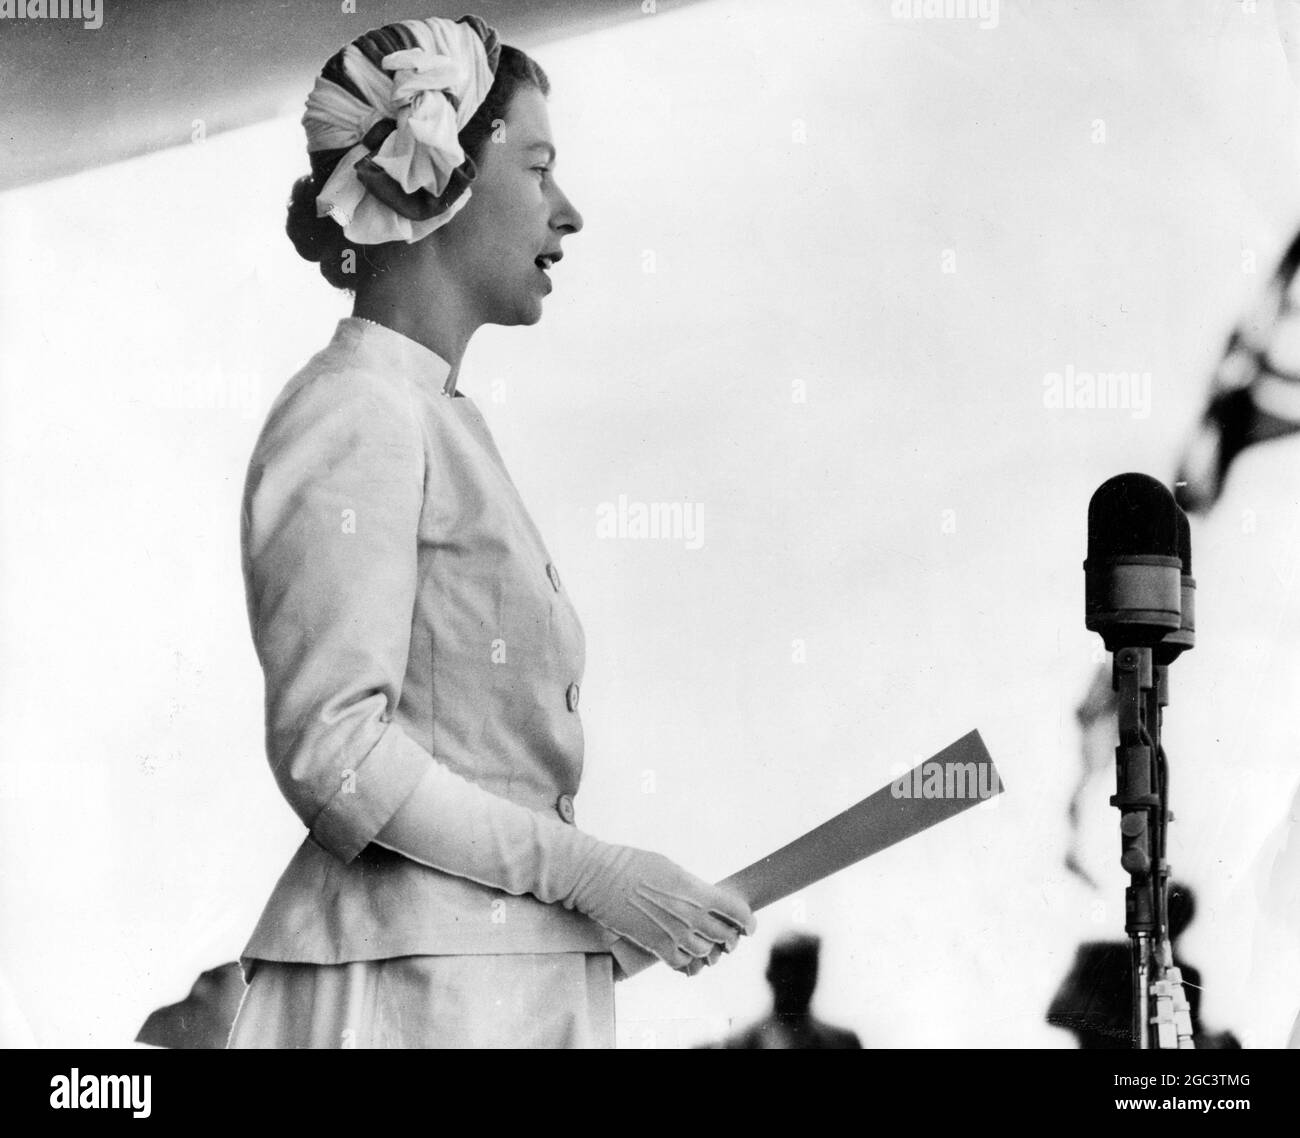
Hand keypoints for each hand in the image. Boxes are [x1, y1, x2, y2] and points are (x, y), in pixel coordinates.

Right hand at [565, 845, 755, 973]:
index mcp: (696, 891)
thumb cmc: (631, 864)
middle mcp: (690, 916)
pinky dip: (688, 962)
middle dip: (731, 938)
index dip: (748, 921)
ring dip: (710, 951)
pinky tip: (687, 956)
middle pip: (726, 937)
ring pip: (706, 953)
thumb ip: (692, 887)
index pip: (736, 912)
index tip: (749, 926)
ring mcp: (673, 935)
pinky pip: (682, 964)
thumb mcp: (670, 867)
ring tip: (708, 946)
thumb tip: (704, 898)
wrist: (599, 877)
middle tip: (730, 936)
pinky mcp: (655, 948)